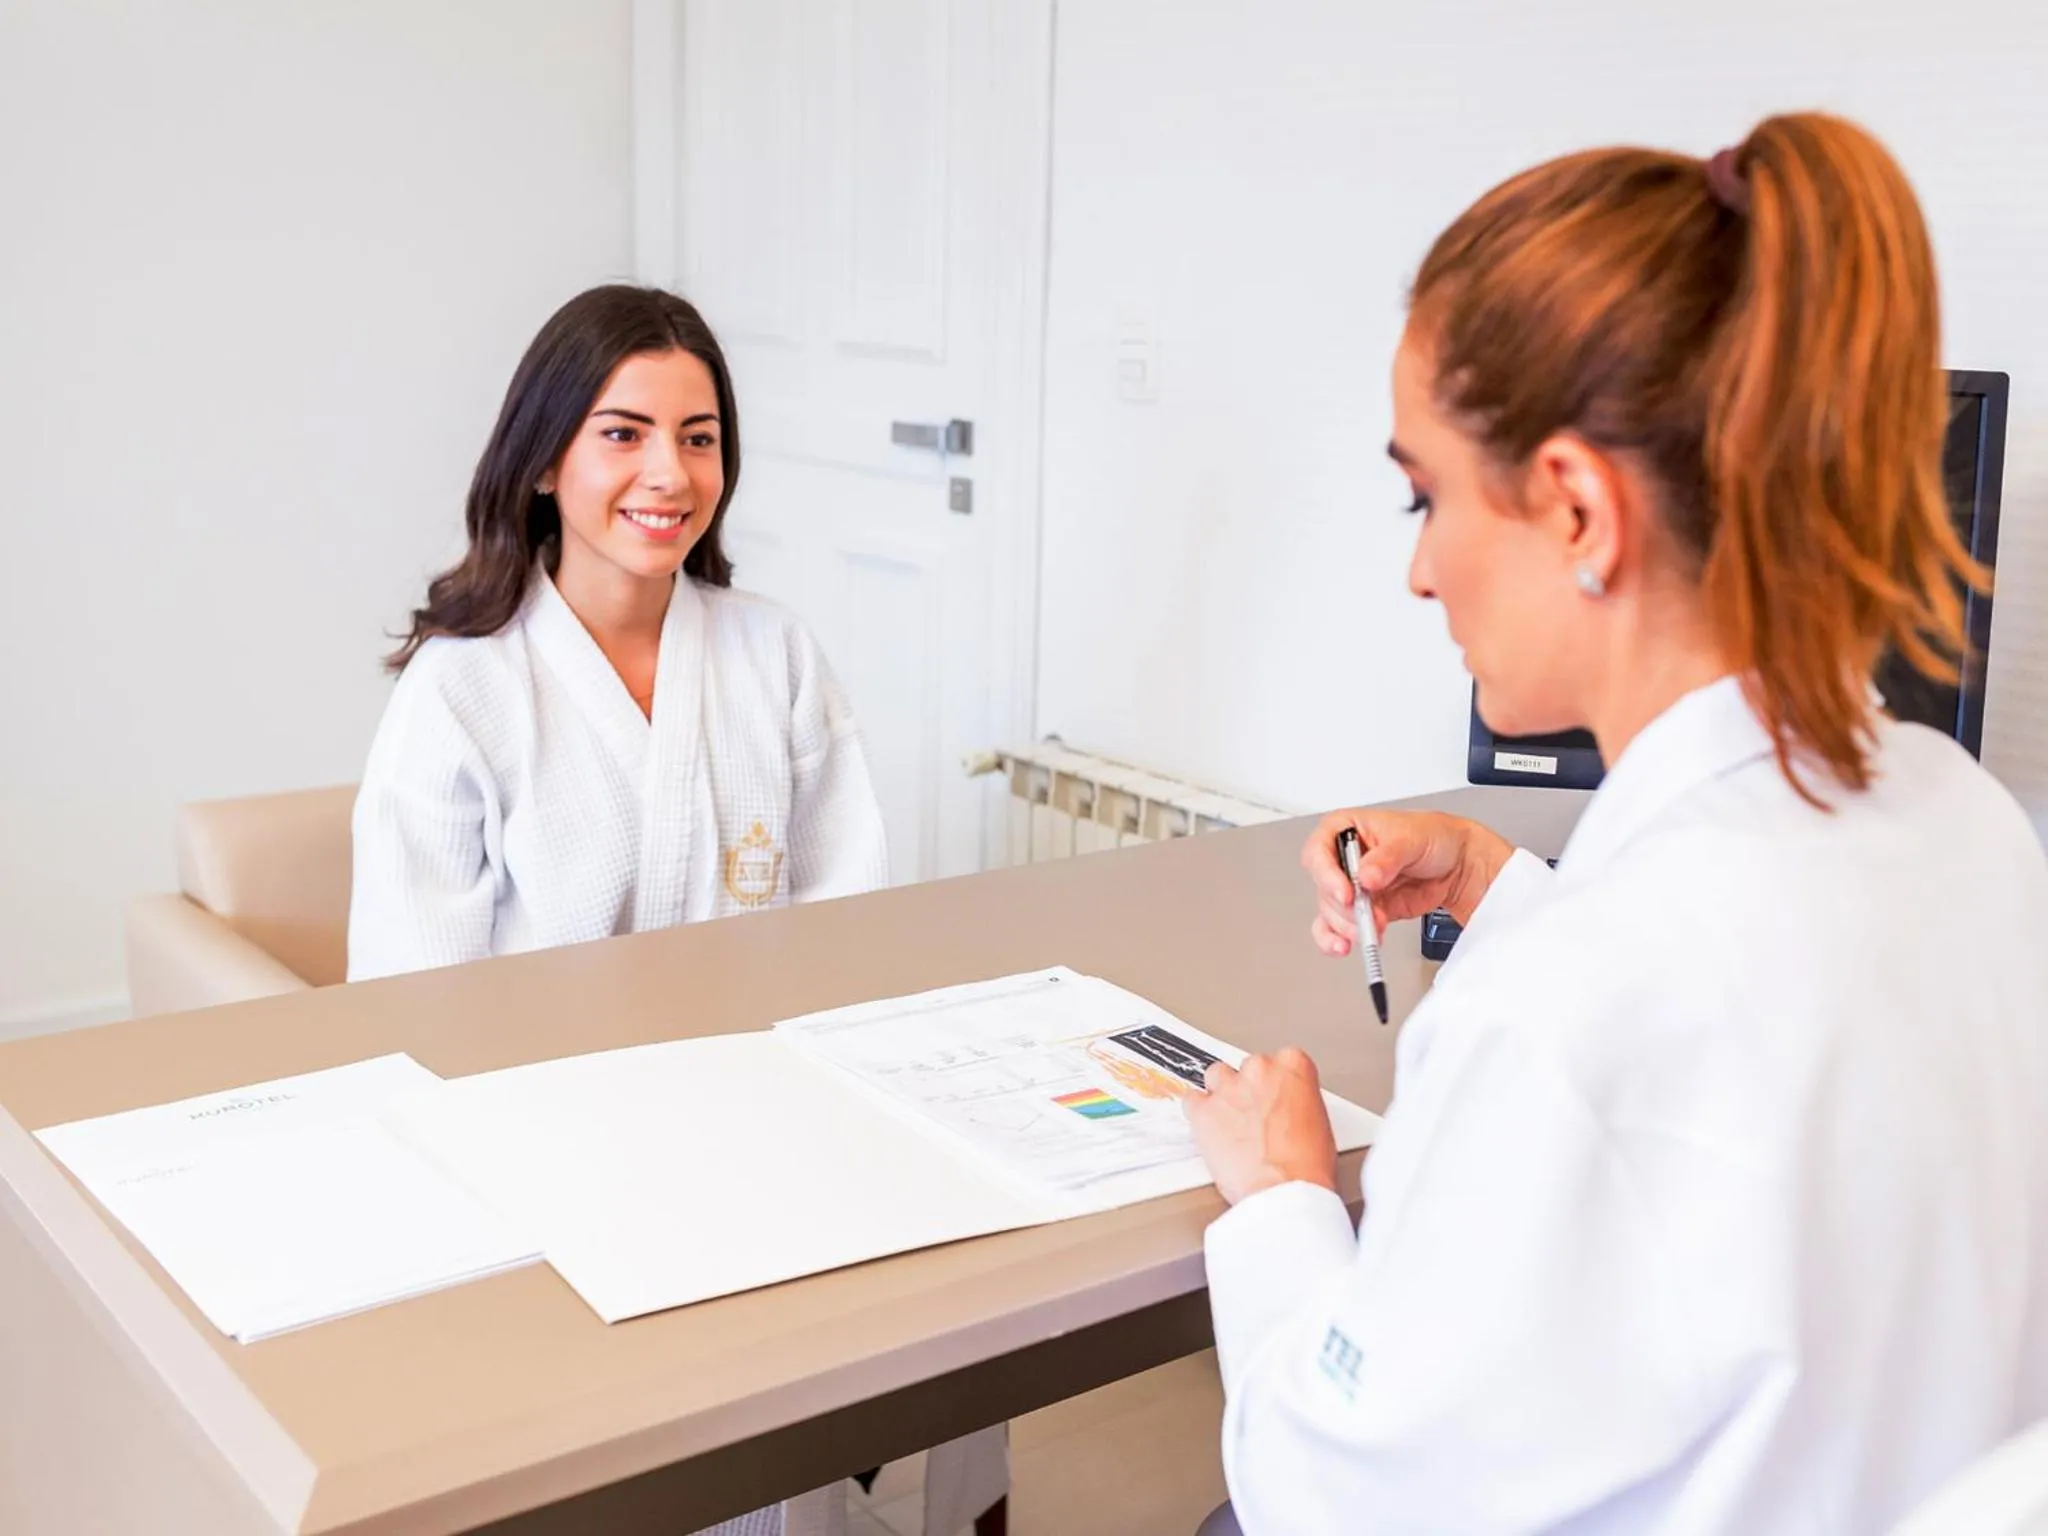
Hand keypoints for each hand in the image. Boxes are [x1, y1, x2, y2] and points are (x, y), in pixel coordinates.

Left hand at [1185, 1048, 1338, 1205]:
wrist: (1284, 1192)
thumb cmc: (1306, 1167)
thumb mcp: (1318, 1122)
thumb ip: (1297, 1101)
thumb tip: (1288, 1107)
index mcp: (1292, 1066)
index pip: (1280, 1061)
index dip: (1276, 1084)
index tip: (1275, 1098)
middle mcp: (1259, 1070)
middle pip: (1247, 1068)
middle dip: (1249, 1089)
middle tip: (1255, 1117)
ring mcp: (1228, 1088)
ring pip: (1216, 1076)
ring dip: (1222, 1096)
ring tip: (1231, 1122)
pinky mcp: (1203, 1111)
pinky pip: (1191, 1101)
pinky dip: (1198, 1114)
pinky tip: (1209, 1129)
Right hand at [1301, 809, 1513, 955]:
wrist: (1458, 865)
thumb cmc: (1433, 836)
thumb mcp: (1410, 838)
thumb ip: (1387, 857)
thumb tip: (1366, 876)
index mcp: (1346, 829)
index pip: (1319, 851)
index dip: (1327, 873)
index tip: (1345, 892)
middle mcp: (1343, 859)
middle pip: (1325, 887)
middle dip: (1344, 907)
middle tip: (1366, 914)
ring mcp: (1352, 887)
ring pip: (1331, 912)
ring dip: (1348, 926)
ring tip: (1373, 928)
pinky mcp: (1364, 911)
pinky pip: (1338, 928)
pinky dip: (1337, 938)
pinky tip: (1345, 945)